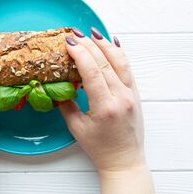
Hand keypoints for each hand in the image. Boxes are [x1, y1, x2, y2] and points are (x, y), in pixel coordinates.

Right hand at [61, 28, 144, 171]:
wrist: (124, 160)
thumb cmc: (100, 148)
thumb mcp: (76, 128)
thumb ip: (66, 104)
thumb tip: (57, 85)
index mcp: (105, 107)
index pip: (92, 72)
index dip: (80, 54)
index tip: (69, 42)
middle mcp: (121, 97)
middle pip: (105, 63)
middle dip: (89, 45)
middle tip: (75, 33)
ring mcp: (131, 94)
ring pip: (120, 61)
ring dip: (105, 45)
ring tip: (93, 33)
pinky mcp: (136, 94)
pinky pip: (128, 68)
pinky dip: (119, 54)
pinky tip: (112, 43)